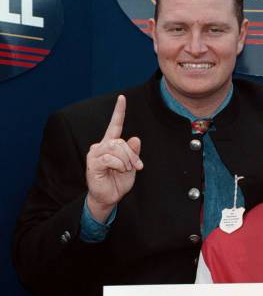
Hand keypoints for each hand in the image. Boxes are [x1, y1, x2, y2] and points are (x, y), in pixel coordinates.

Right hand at [86, 95, 142, 221]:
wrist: (109, 197)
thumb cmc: (119, 181)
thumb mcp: (131, 166)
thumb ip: (133, 152)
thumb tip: (135, 138)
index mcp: (111, 144)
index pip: (115, 125)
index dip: (119, 111)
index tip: (122, 97)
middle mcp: (101, 146)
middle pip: (120, 141)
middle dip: (132, 154)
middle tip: (137, 166)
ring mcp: (95, 153)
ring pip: (116, 148)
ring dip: (126, 160)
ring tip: (126, 169)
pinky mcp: (93, 163)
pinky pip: (110, 158)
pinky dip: (119, 164)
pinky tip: (118, 170)